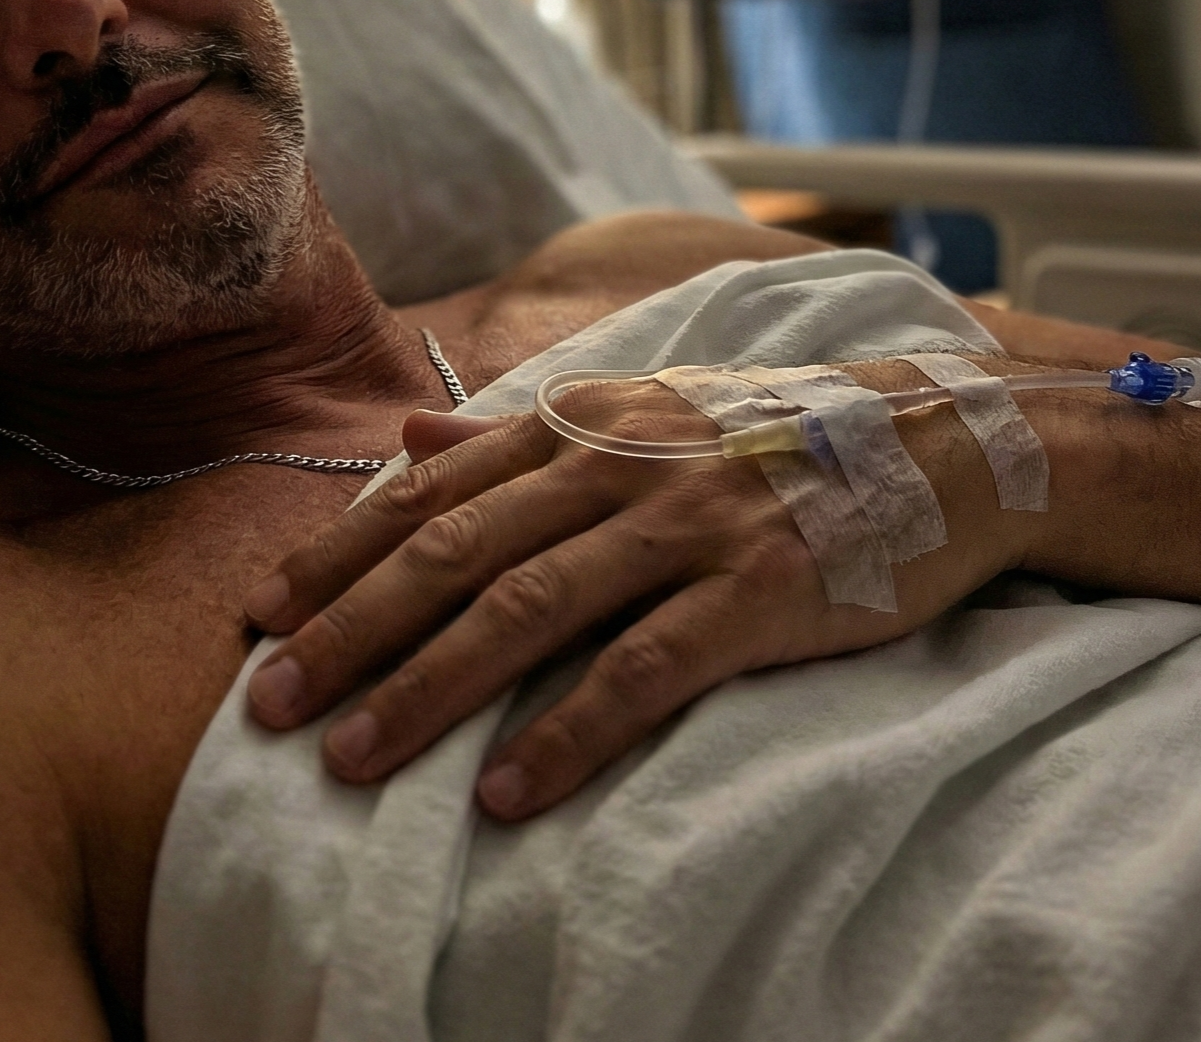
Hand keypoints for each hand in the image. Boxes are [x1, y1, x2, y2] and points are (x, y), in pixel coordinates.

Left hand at [242, 372, 1016, 820]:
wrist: (941, 441)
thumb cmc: (770, 434)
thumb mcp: (640, 407)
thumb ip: (518, 428)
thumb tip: (409, 434)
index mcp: (584, 419)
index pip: (435, 489)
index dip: (340, 550)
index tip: (260, 610)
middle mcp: (620, 464)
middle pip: (457, 551)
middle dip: (349, 627)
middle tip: (268, 700)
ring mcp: (688, 526)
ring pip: (528, 609)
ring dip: (428, 687)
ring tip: (350, 757)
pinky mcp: (757, 594)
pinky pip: (642, 671)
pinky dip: (567, 732)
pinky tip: (506, 792)